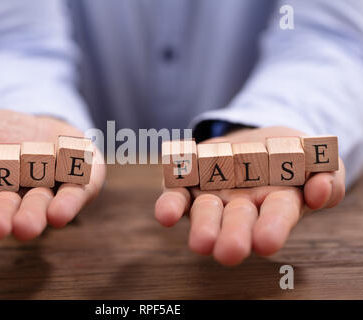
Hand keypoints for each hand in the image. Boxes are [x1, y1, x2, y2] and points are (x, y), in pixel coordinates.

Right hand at [0, 110, 105, 240]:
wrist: (42, 124)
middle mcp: (14, 197)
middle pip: (4, 209)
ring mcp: (46, 192)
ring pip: (38, 206)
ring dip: (32, 216)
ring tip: (26, 226)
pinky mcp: (76, 186)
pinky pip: (72, 196)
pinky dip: (66, 204)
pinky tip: (58, 214)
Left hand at [155, 126, 344, 265]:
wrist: (258, 141)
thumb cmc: (291, 157)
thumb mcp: (317, 160)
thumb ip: (327, 176)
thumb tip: (320, 189)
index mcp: (276, 203)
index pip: (276, 217)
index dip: (272, 228)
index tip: (266, 242)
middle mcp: (241, 205)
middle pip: (237, 221)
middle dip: (233, 235)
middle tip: (229, 252)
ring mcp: (213, 195)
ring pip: (205, 211)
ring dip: (203, 224)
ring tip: (201, 243)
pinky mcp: (187, 182)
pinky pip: (176, 193)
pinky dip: (171, 204)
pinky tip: (166, 215)